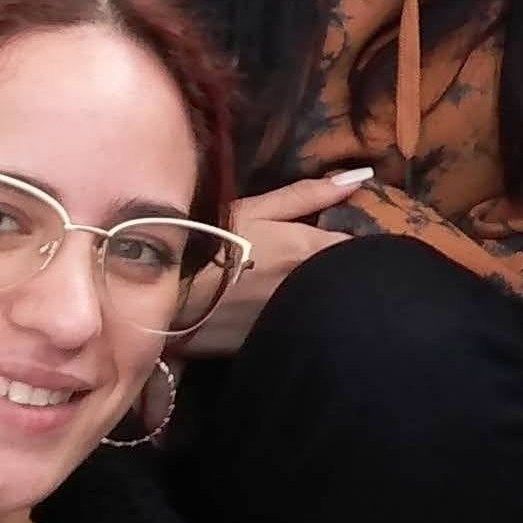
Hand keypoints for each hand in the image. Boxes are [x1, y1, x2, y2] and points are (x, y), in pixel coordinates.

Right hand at [181, 168, 371, 354]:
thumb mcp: (254, 209)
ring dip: (321, 297)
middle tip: (309, 265)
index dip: (353, 244)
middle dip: (339, 271)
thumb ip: (307, 195)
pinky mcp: (274, 344)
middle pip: (345, 280)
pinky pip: (301, 330)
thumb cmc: (209, 241)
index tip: (341, 240)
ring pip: (326, 306)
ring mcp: (294, 320)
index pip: (358, 248)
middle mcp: (310, 288)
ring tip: (284, 288)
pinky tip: (279, 314)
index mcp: (308, 252)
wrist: (164, 295)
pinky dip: (298, 320)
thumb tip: (358, 178)